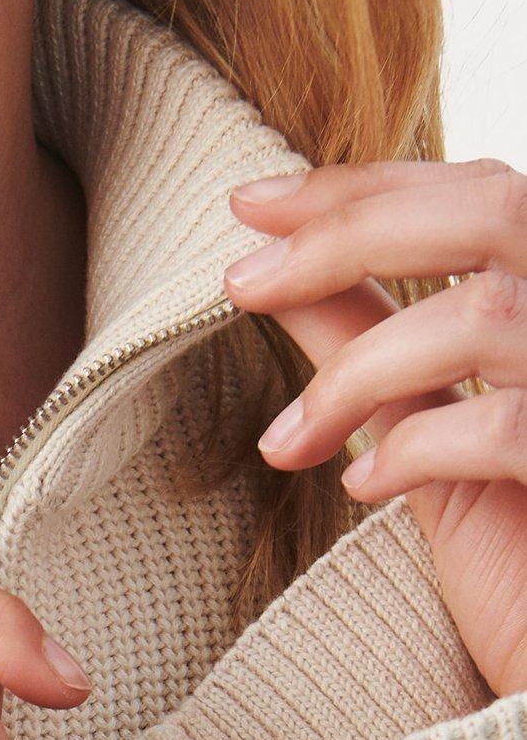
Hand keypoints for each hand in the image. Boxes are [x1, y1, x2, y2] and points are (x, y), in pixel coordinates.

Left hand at [226, 156, 526, 702]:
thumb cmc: (516, 553)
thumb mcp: (427, 429)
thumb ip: (364, 340)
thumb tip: (274, 267)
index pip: (480, 191)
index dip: (364, 186)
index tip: (249, 201)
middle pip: (493, 210)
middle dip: (350, 233)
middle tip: (241, 278)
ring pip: (486, 314)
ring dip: (360, 370)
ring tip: (290, 442)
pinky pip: (507, 426)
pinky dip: (416, 448)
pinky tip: (362, 486)